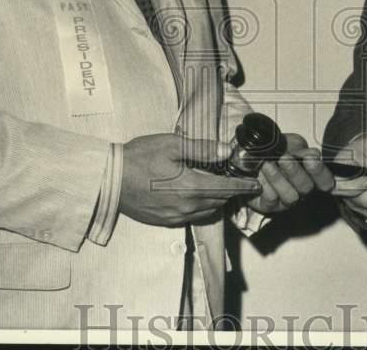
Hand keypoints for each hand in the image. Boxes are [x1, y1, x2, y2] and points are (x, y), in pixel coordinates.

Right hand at [119, 134, 260, 226]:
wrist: (109, 179)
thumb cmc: (140, 157)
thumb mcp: (173, 145)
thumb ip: (203, 149)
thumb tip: (227, 150)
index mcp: (191, 188)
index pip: (226, 190)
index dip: (244, 187)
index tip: (256, 184)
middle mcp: (186, 207)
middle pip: (218, 202)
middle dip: (229, 192)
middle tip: (234, 179)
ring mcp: (174, 217)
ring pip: (206, 211)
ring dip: (215, 200)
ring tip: (216, 186)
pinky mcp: (163, 221)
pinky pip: (190, 217)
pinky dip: (199, 207)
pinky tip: (193, 194)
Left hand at [246, 133, 335, 214]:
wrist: (247, 159)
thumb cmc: (273, 152)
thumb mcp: (288, 144)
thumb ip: (300, 148)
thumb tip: (312, 154)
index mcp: (310, 174)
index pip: (325, 180)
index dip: (320, 172)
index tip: (310, 159)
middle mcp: (301, 190)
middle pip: (307, 187)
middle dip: (295, 171)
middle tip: (284, 158)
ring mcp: (285, 200)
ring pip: (290, 196)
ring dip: (278, 178)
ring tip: (266, 164)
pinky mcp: (269, 206)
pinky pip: (271, 199)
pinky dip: (265, 185)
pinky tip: (258, 175)